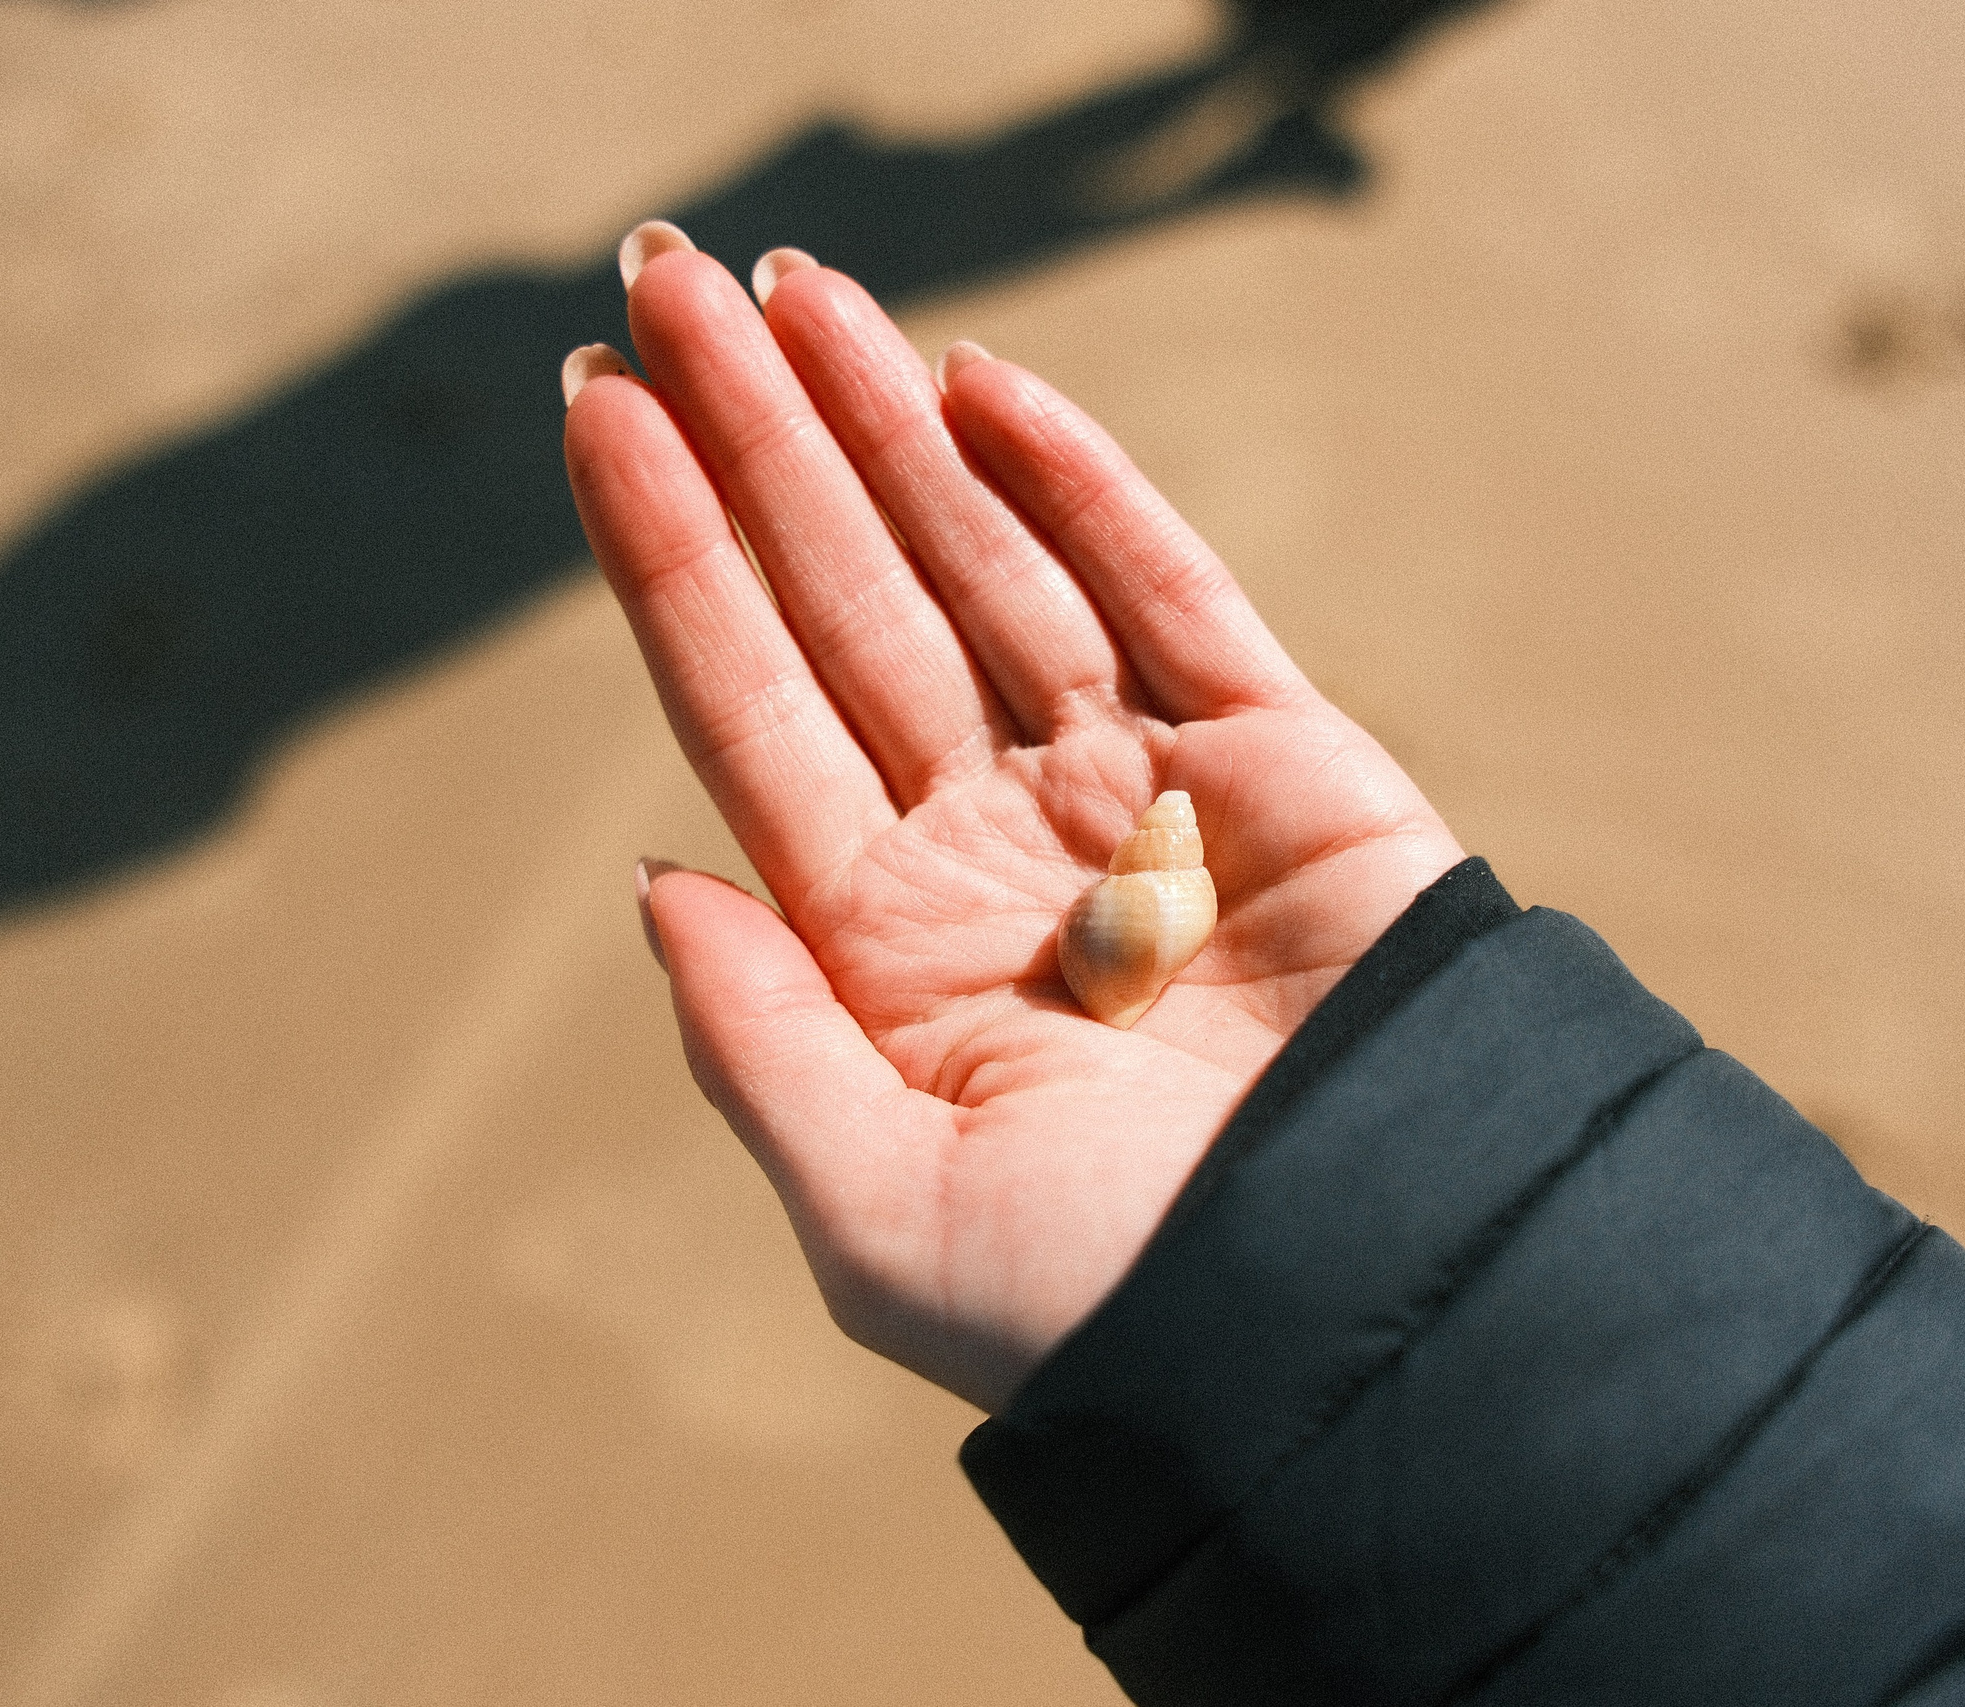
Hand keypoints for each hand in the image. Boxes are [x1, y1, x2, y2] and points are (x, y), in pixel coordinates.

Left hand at [563, 237, 1463, 1412]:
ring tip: (788, 287)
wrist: (1372, 1322)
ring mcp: (1134, 792)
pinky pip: (1165, 592)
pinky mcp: (1276, 760)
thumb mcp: (883, 1215)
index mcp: (889, 948)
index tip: (593, 409)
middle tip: (662, 277)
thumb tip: (654, 880)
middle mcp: (996, 849)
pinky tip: (971, 387)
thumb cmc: (1116, 1308)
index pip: (752, 709)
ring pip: (986, 567)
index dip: (668, 556)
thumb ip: (763, 1044)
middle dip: (758, 442)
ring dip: (883, 425)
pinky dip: (1077, 486)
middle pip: (849, 601)